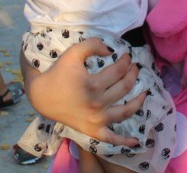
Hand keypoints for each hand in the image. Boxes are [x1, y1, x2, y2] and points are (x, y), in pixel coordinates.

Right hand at [23, 38, 144, 146]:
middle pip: (124, 88)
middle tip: (134, 68)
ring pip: (125, 111)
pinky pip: (112, 138)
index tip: (128, 56)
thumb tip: (110, 50)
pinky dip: (125, 141)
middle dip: (133, 75)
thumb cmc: (58, 73)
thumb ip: (92, 44)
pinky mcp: (93, 131)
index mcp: (93, 85)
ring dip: (138, 101)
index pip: (118, 70)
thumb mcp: (72, 53)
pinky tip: (136, 141)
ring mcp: (96, 120)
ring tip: (144, 92)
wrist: (42, 96)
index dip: (126, 61)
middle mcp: (97, 104)